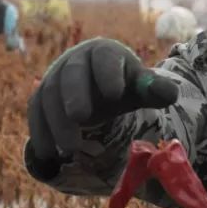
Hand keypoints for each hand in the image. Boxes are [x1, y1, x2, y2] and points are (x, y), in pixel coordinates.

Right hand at [26, 38, 177, 162]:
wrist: (96, 85)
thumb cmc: (123, 85)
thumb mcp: (141, 87)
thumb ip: (155, 89)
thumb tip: (171, 94)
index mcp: (104, 53)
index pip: (104, 58)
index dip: (108, 73)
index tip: (115, 94)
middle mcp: (75, 61)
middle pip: (72, 75)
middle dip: (75, 95)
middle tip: (81, 117)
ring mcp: (54, 78)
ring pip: (50, 96)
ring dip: (57, 121)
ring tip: (71, 148)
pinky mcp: (41, 97)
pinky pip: (36, 112)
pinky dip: (40, 132)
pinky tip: (48, 154)